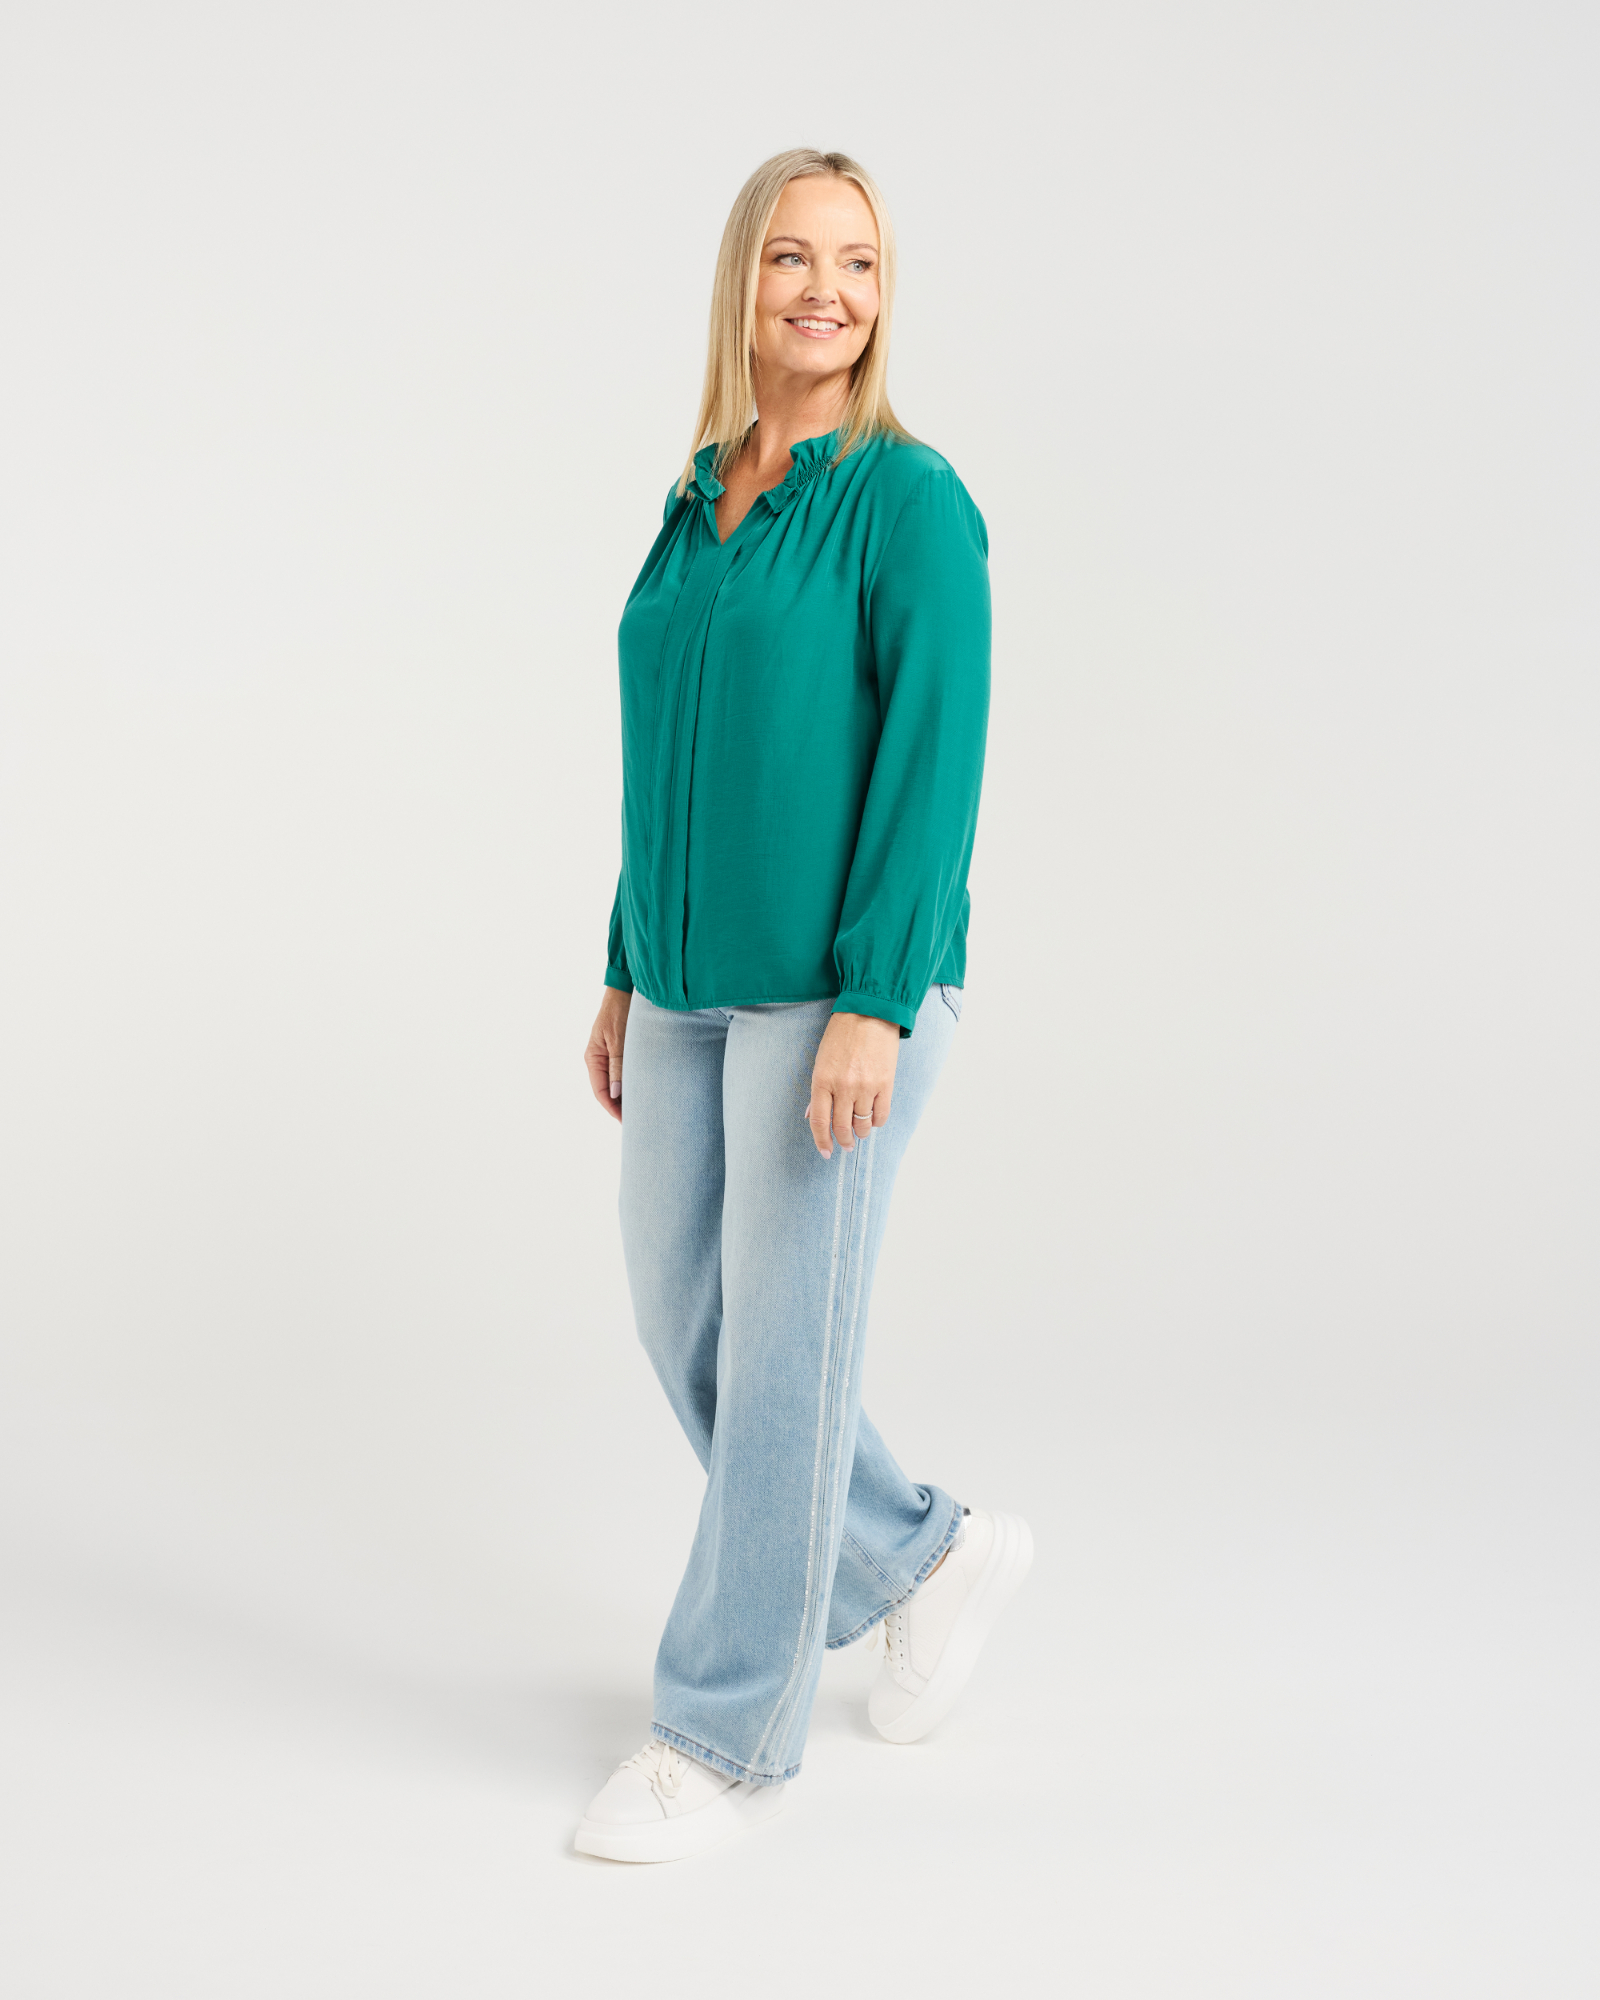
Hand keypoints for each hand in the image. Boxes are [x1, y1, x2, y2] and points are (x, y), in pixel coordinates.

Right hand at [585, 988, 631, 1122]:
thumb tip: (615, 1094)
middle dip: (620, 1107)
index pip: (601, 1092)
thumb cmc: (621, 1011)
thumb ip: (618, 1066)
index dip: (613, 1108)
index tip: (626, 1121)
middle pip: (607, 1091)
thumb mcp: (619, 1039)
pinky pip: (623, 1073)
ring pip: (616, 1083)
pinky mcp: (620, 1051)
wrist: (625, 990)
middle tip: (637, 1121)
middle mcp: (599, 1060)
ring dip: (626, 1096)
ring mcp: (608, 1056)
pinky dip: (631, 1084)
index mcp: (593, 1058)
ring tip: (642, 1110)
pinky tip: (643, 1090)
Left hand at [806, 1011, 899, 1158]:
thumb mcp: (821, 1060)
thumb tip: (812, 1115)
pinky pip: (882, 1115)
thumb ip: (819, 1091)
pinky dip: (877, 1121)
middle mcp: (843, 1087)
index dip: (822, 1141)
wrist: (870, 1013)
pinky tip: (874, 1118)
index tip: (826, 1152)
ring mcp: (866, 1087)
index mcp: (822, 1081)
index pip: (819, 1121)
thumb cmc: (842, 1034)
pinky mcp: (885, 1084)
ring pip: (863, 1125)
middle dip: (844, 1141)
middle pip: (842, 1127)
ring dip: (862, 1132)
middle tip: (847, 1145)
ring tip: (861, 1130)